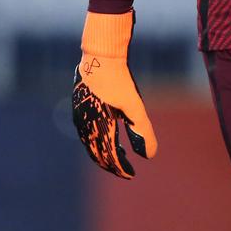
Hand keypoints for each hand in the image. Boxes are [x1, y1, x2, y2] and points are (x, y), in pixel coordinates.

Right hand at [72, 10, 157, 177]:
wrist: (100, 56)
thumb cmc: (118, 80)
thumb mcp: (134, 105)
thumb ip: (142, 130)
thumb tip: (150, 156)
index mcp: (98, 128)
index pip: (109, 157)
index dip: (120, 168)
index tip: (131, 175)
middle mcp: (85, 126)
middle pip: (97, 153)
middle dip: (111, 163)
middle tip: (124, 169)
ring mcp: (80, 116)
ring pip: (91, 142)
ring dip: (104, 152)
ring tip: (118, 155)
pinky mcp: (79, 106)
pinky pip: (87, 130)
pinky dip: (97, 139)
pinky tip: (108, 133)